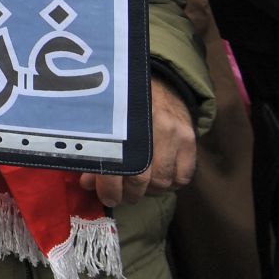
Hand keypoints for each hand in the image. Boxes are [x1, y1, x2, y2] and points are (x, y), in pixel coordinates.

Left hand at [80, 78, 195, 205]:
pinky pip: (183, 177)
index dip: (108, 189)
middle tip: (120, 196)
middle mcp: (150, 126)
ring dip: (148, 192)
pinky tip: (157, 179)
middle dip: (128, 194)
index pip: (115, 166)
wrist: (160, 81)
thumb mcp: (105, 118)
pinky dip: (169, 184)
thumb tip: (88, 183)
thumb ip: (95, 149)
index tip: (105, 197)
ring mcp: (174, 134)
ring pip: (162, 182)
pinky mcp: (190, 139)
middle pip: (140, 179)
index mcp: (121, 119)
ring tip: (137, 188)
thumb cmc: (125, 100)